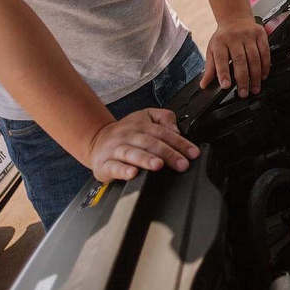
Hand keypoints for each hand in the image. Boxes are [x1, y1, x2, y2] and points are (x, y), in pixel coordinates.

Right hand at [86, 108, 200, 182]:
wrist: (96, 140)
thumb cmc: (125, 131)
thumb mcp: (146, 116)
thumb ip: (164, 117)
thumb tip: (177, 129)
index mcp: (141, 126)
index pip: (164, 133)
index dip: (180, 143)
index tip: (192, 154)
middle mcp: (129, 136)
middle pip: (150, 143)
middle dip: (168, 154)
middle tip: (182, 164)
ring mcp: (116, 149)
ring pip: (132, 153)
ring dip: (146, 159)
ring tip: (158, 165)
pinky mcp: (105, 164)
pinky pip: (114, 167)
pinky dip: (123, 171)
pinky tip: (132, 173)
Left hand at [201, 17, 269, 96]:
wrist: (235, 17)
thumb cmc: (223, 36)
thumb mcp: (212, 50)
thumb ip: (210, 68)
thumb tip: (204, 84)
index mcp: (220, 41)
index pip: (221, 59)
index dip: (223, 73)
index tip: (226, 86)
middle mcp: (234, 37)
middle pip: (240, 60)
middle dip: (243, 79)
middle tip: (244, 93)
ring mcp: (248, 35)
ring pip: (254, 58)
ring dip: (255, 76)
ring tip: (254, 88)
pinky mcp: (260, 34)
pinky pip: (265, 52)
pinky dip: (265, 65)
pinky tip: (263, 75)